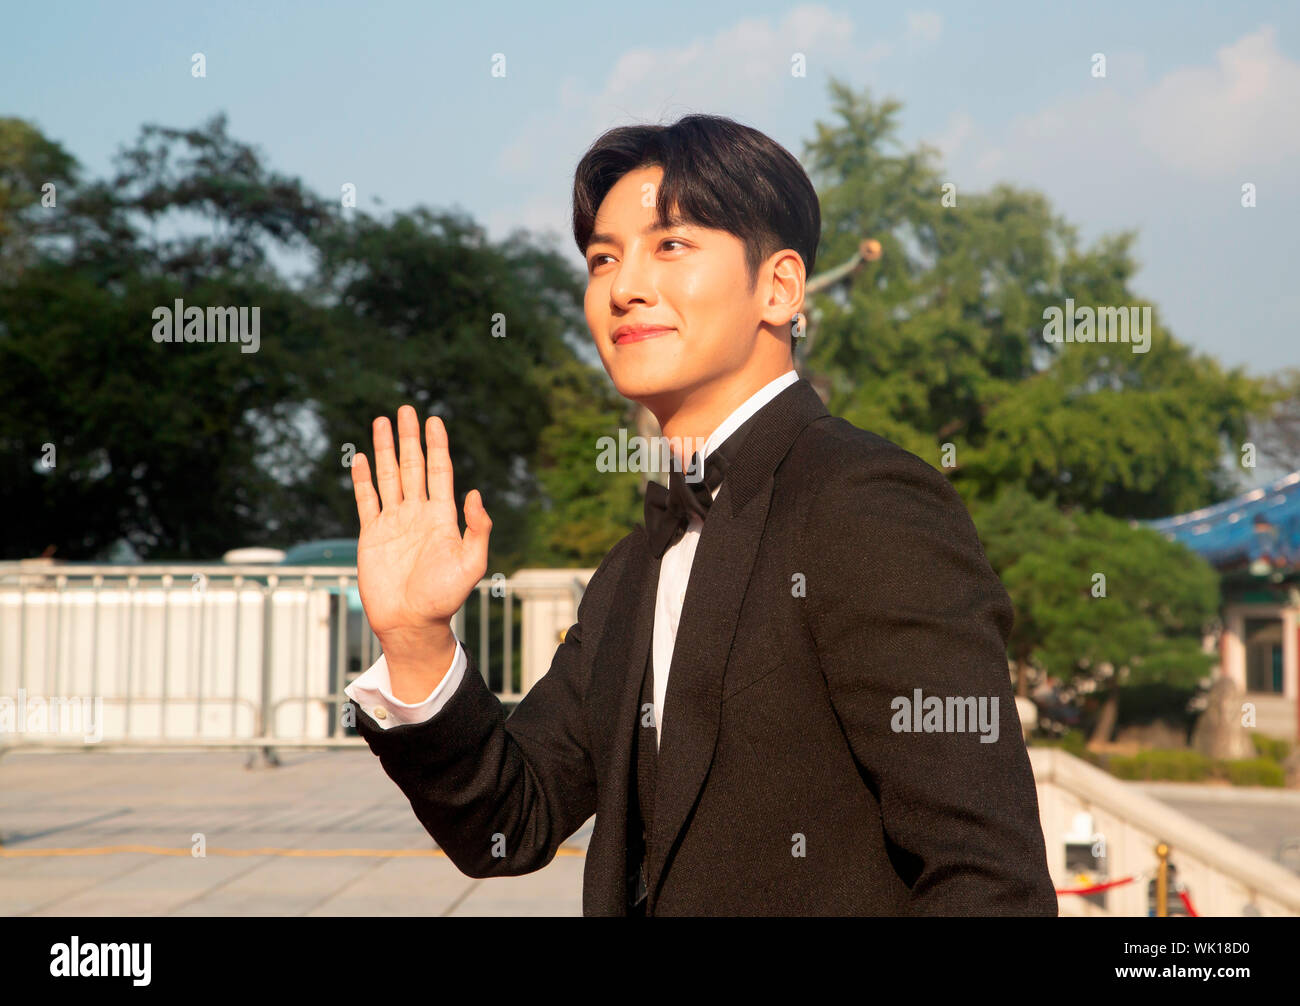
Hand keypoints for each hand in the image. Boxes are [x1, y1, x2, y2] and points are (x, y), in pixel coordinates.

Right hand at [351, 405, 491, 649]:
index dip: (436, 446)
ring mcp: (394, 523)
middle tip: (405, 409)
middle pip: (412, 466)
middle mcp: (417, 514)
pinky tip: (362, 458)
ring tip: (381, 422)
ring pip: (389, 477)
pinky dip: (363, 479)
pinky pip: (366, 500)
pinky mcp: (372, 535)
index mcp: (442, 517)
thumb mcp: (472, 563)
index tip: (434, 420)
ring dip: (386, 450)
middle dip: (409, 438)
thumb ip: (477, 528)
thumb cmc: (444, 598)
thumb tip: (475, 493)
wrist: (411, 623)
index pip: (439, 472)